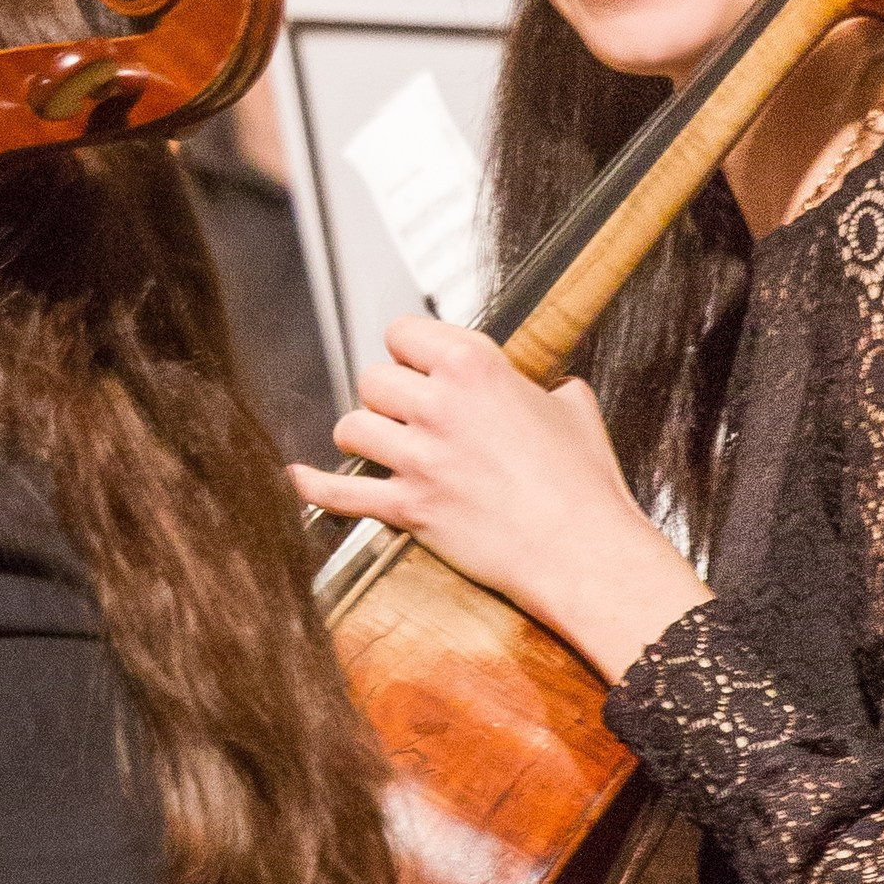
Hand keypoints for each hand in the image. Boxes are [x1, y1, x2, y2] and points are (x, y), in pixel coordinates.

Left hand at [290, 316, 708, 682]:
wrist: (582, 551)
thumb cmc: (584, 483)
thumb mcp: (572, 406)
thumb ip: (538, 383)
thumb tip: (534, 384)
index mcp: (476, 366)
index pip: (404, 332)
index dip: (410, 350)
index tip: (419, 365)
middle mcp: (439, 406)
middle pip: (373, 378)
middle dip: (389, 396)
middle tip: (409, 414)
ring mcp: (420, 459)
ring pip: (352, 427)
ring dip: (364, 435)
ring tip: (383, 445)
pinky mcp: (409, 508)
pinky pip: (341, 493)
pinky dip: (315, 486)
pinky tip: (299, 476)